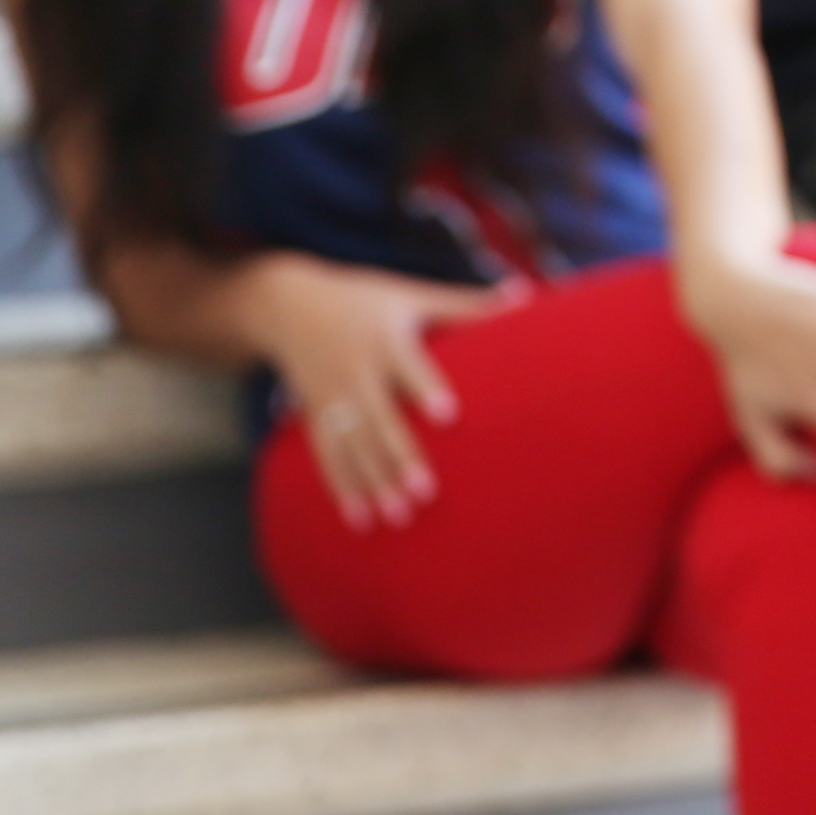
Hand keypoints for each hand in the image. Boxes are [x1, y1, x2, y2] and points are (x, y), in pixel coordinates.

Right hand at [251, 258, 512, 529]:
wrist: (289, 304)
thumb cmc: (366, 299)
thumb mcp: (412, 294)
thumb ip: (465, 304)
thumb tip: (526, 295)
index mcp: (386, 337)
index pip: (409, 365)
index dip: (426, 388)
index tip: (449, 415)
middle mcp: (356, 369)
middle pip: (379, 417)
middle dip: (400, 456)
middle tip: (426, 493)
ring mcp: (332, 396)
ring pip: (353, 445)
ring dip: (373, 483)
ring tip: (399, 517)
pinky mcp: (316, 415)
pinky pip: (328, 456)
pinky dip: (342, 489)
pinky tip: (361, 519)